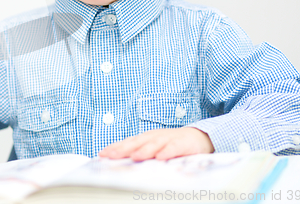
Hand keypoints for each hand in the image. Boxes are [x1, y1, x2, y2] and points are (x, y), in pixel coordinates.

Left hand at [98, 127, 214, 160]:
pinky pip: (173, 148)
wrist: (197, 137)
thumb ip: (138, 153)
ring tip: (134, 156)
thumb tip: (119, 162)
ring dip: (144, 150)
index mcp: (145, 139)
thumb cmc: (170, 144)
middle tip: (112, 156)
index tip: (102, 155)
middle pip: (136, 142)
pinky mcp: (181, 143)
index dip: (115, 148)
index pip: (127, 143)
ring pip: (153, 144)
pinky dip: (167, 151)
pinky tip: (161, 157)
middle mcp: (154, 137)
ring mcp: (167, 139)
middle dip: (123, 149)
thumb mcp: (152, 148)